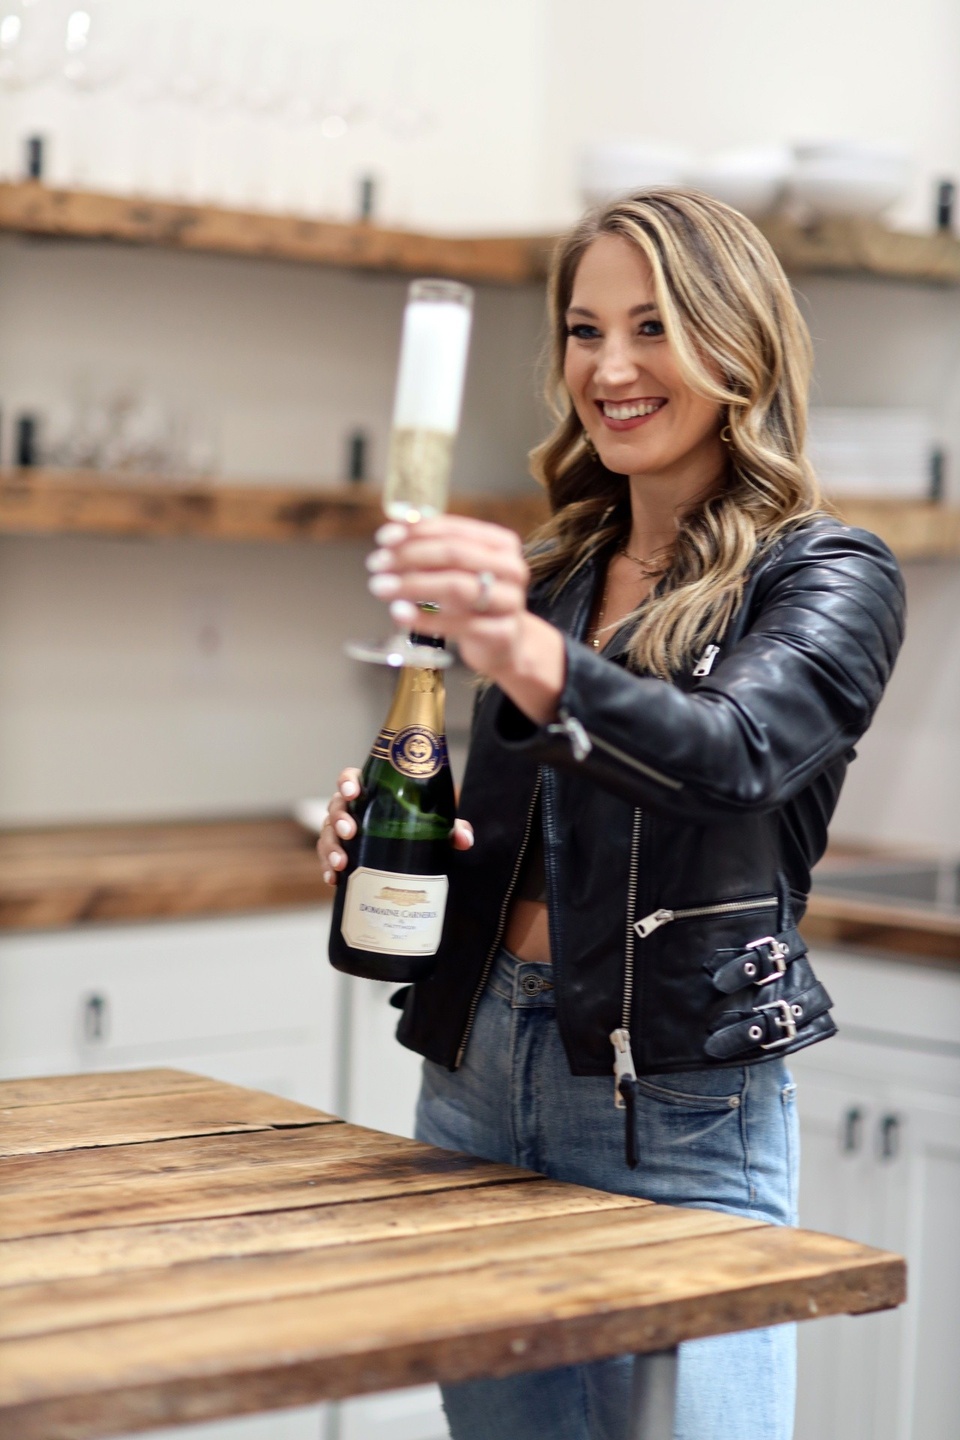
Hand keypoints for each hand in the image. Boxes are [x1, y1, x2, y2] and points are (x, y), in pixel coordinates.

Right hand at [318, 766, 474, 885]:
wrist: (413, 849)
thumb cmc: (420, 825)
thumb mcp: (437, 824)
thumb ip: (452, 827)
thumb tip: (464, 839)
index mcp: (371, 792)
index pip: (351, 778)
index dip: (347, 782)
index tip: (353, 792)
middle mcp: (353, 809)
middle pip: (336, 807)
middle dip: (338, 819)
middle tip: (349, 832)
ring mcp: (343, 831)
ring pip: (327, 834)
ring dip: (331, 847)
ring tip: (342, 863)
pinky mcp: (342, 853)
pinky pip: (327, 858)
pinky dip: (328, 868)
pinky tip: (334, 879)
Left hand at [366, 515, 529, 677]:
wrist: (504, 644)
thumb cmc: (474, 602)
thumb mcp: (457, 571)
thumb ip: (431, 547)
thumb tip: (396, 526)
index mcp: (501, 544)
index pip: (453, 530)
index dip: (416, 531)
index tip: (384, 538)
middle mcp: (511, 569)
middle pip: (453, 554)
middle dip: (409, 556)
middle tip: (377, 563)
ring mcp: (509, 601)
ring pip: (455, 586)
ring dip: (412, 584)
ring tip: (381, 587)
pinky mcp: (500, 633)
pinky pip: (456, 623)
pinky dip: (423, 618)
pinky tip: (399, 613)